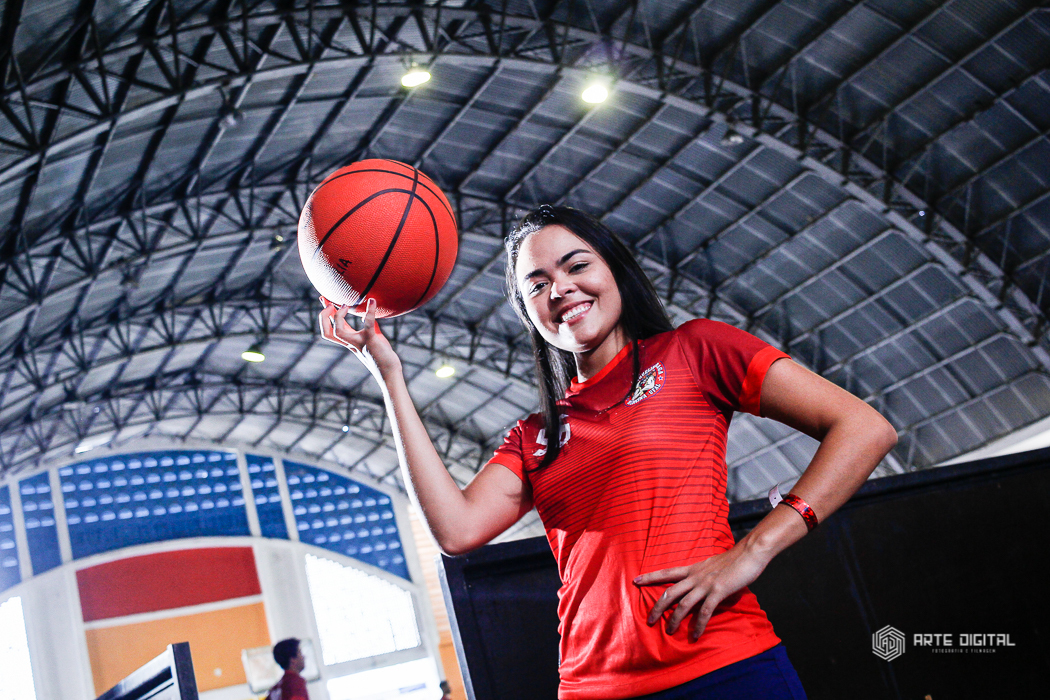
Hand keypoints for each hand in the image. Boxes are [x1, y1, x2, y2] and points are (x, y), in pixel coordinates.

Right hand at [317, 296, 399, 377]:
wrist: (390, 372)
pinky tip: (372, 301)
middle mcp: (351, 343)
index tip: (324, 299)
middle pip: (327, 332)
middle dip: (324, 317)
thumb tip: (367, 314)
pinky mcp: (371, 340)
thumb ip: (371, 326)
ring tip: (345, 304)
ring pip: (338, 332)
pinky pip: (367, 324)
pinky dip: (369, 312)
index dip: (325, 314)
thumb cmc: (383, 355)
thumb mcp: (374, 337)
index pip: (332, 328)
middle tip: (329, 303)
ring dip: (338, 317)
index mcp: (350, 341)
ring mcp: (359, 342)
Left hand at [633, 543, 770, 641]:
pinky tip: (695, 635)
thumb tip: (699, 582)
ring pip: (684, 604)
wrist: (749, 553)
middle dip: (658, 607)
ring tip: (670, 632)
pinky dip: (698, 624)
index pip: (667, 572)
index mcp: (693, 569)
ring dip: (675, 619)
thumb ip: (703, 574)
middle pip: (670, 592)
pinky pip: (705, 611)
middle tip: (649, 620)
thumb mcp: (712, 564)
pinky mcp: (718, 592)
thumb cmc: (733, 559)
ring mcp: (706, 584)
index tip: (636, 581)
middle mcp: (695, 577)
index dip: (650, 577)